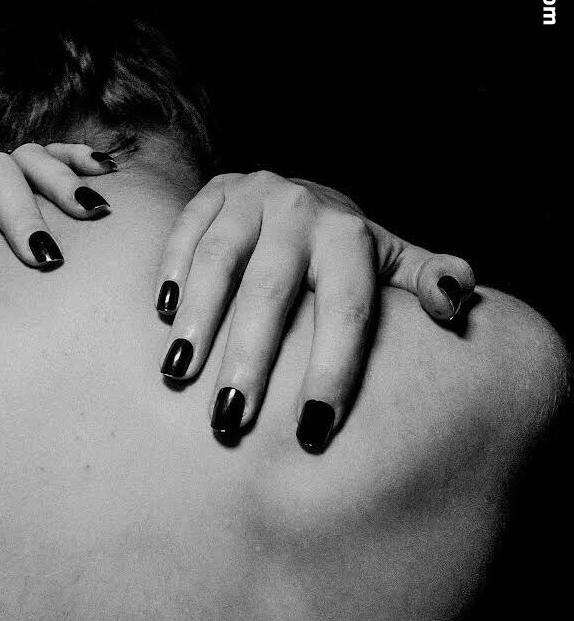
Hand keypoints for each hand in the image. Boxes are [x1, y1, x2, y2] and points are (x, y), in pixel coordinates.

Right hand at [154, 172, 475, 449]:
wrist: (299, 193)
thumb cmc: (344, 251)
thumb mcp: (392, 262)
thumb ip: (429, 279)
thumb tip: (458, 304)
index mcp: (351, 234)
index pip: (345, 308)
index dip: (332, 370)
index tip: (313, 429)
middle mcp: (301, 209)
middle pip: (272, 289)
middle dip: (249, 357)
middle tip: (230, 419)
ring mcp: (252, 196)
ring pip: (220, 259)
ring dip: (198, 317)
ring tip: (179, 372)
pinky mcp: (211, 191)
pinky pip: (186, 229)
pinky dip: (171, 270)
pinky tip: (163, 315)